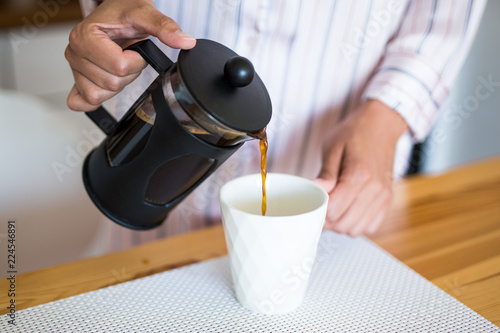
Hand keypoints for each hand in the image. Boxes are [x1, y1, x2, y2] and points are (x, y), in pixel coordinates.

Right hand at [65, 0, 195, 110]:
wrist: (115, 11)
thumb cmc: (123, 11)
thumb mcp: (145, 13)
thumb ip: (165, 28)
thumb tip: (185, 41)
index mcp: (85, 36)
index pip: (119, 67)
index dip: (136, 62)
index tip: (136, 49)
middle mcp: (74, 52)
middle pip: (110, 83)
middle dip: (128, 73)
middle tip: (128, 55)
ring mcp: (74, 68)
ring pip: (99, 95)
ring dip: (117, 83)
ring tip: (118, 63)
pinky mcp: (77, 80)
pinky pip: (83, 102)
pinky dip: (98, 98)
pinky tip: (105, 85)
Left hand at [315, 100, 407, 235]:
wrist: (381, 125)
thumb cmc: (355, 133)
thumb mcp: (333, 147)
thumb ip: (325, 175)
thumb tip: (313, 193)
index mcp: (360, 175)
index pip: (334, 210)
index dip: (319, 209)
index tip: (312, 200)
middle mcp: (376, 190)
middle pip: (344, 224)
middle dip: (327, 219)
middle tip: (319, 205)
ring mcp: (384, 197)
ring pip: (356, 230)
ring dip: (341, 224)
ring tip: (333, 207)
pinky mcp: (388, 200)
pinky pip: (370, 227)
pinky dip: (356, 224)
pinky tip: (348, 209)